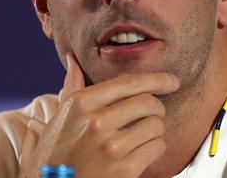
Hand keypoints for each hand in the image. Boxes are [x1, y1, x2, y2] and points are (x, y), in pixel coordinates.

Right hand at [25, 52, 179, 177]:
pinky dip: (154, 148)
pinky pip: (158, 147)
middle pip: (148, 101)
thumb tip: (73, 59)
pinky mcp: (126, 170)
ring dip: (155, 130)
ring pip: (156, 125)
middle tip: (153, 114)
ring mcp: (112, 147)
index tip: (171, 80)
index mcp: (81, 103)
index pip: (129, 82)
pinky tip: (140, 152)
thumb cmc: (56, 153)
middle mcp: (96, 122)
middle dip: (157, 107)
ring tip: (141, 136)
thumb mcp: (59, 117)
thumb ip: (72, 86)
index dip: (156, 79)